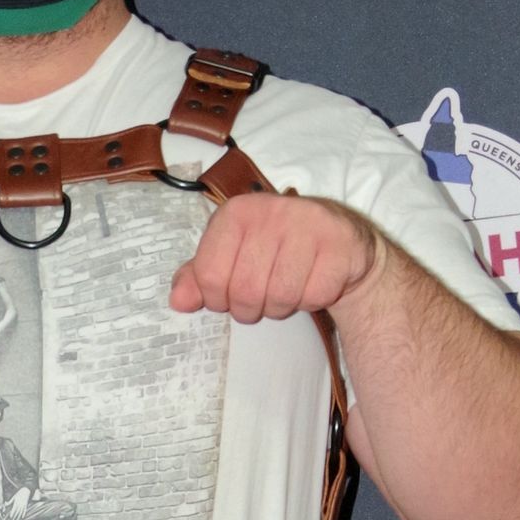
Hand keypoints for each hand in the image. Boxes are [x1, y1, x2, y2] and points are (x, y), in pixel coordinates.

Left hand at [4, 487, 30, 519]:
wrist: (26, 491)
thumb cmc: (19, 494)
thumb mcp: (14, 497)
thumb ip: (10, 501)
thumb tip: (5, 504)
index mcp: (17, 502)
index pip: (14, 509)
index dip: (12, 513)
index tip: (11, 516)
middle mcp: (20, 504)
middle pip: (17, 511)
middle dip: (15, 516)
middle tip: (13, 519)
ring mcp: (23, 505)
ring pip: (21, 512)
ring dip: (19, 516)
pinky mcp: (26, 505)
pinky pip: (25, 510)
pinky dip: (24, 514)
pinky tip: (22, 517)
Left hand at [169, 192, 380, 323]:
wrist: (341, 244)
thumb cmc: (278, 252)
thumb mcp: (233, 258)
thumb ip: (200, 278)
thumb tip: (178, 301)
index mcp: (236, 213)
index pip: (208, 275)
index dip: (216, 299)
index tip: (229, 295)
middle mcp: (270, 211)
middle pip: (244, 292)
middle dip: (251, 309)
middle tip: (263, 297)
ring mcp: (308, 225)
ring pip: (280, 297)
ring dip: (281, 307)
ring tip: (288, 288)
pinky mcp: (339, 245)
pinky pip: (313, 297)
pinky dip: (311, 302)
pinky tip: (313, 282)